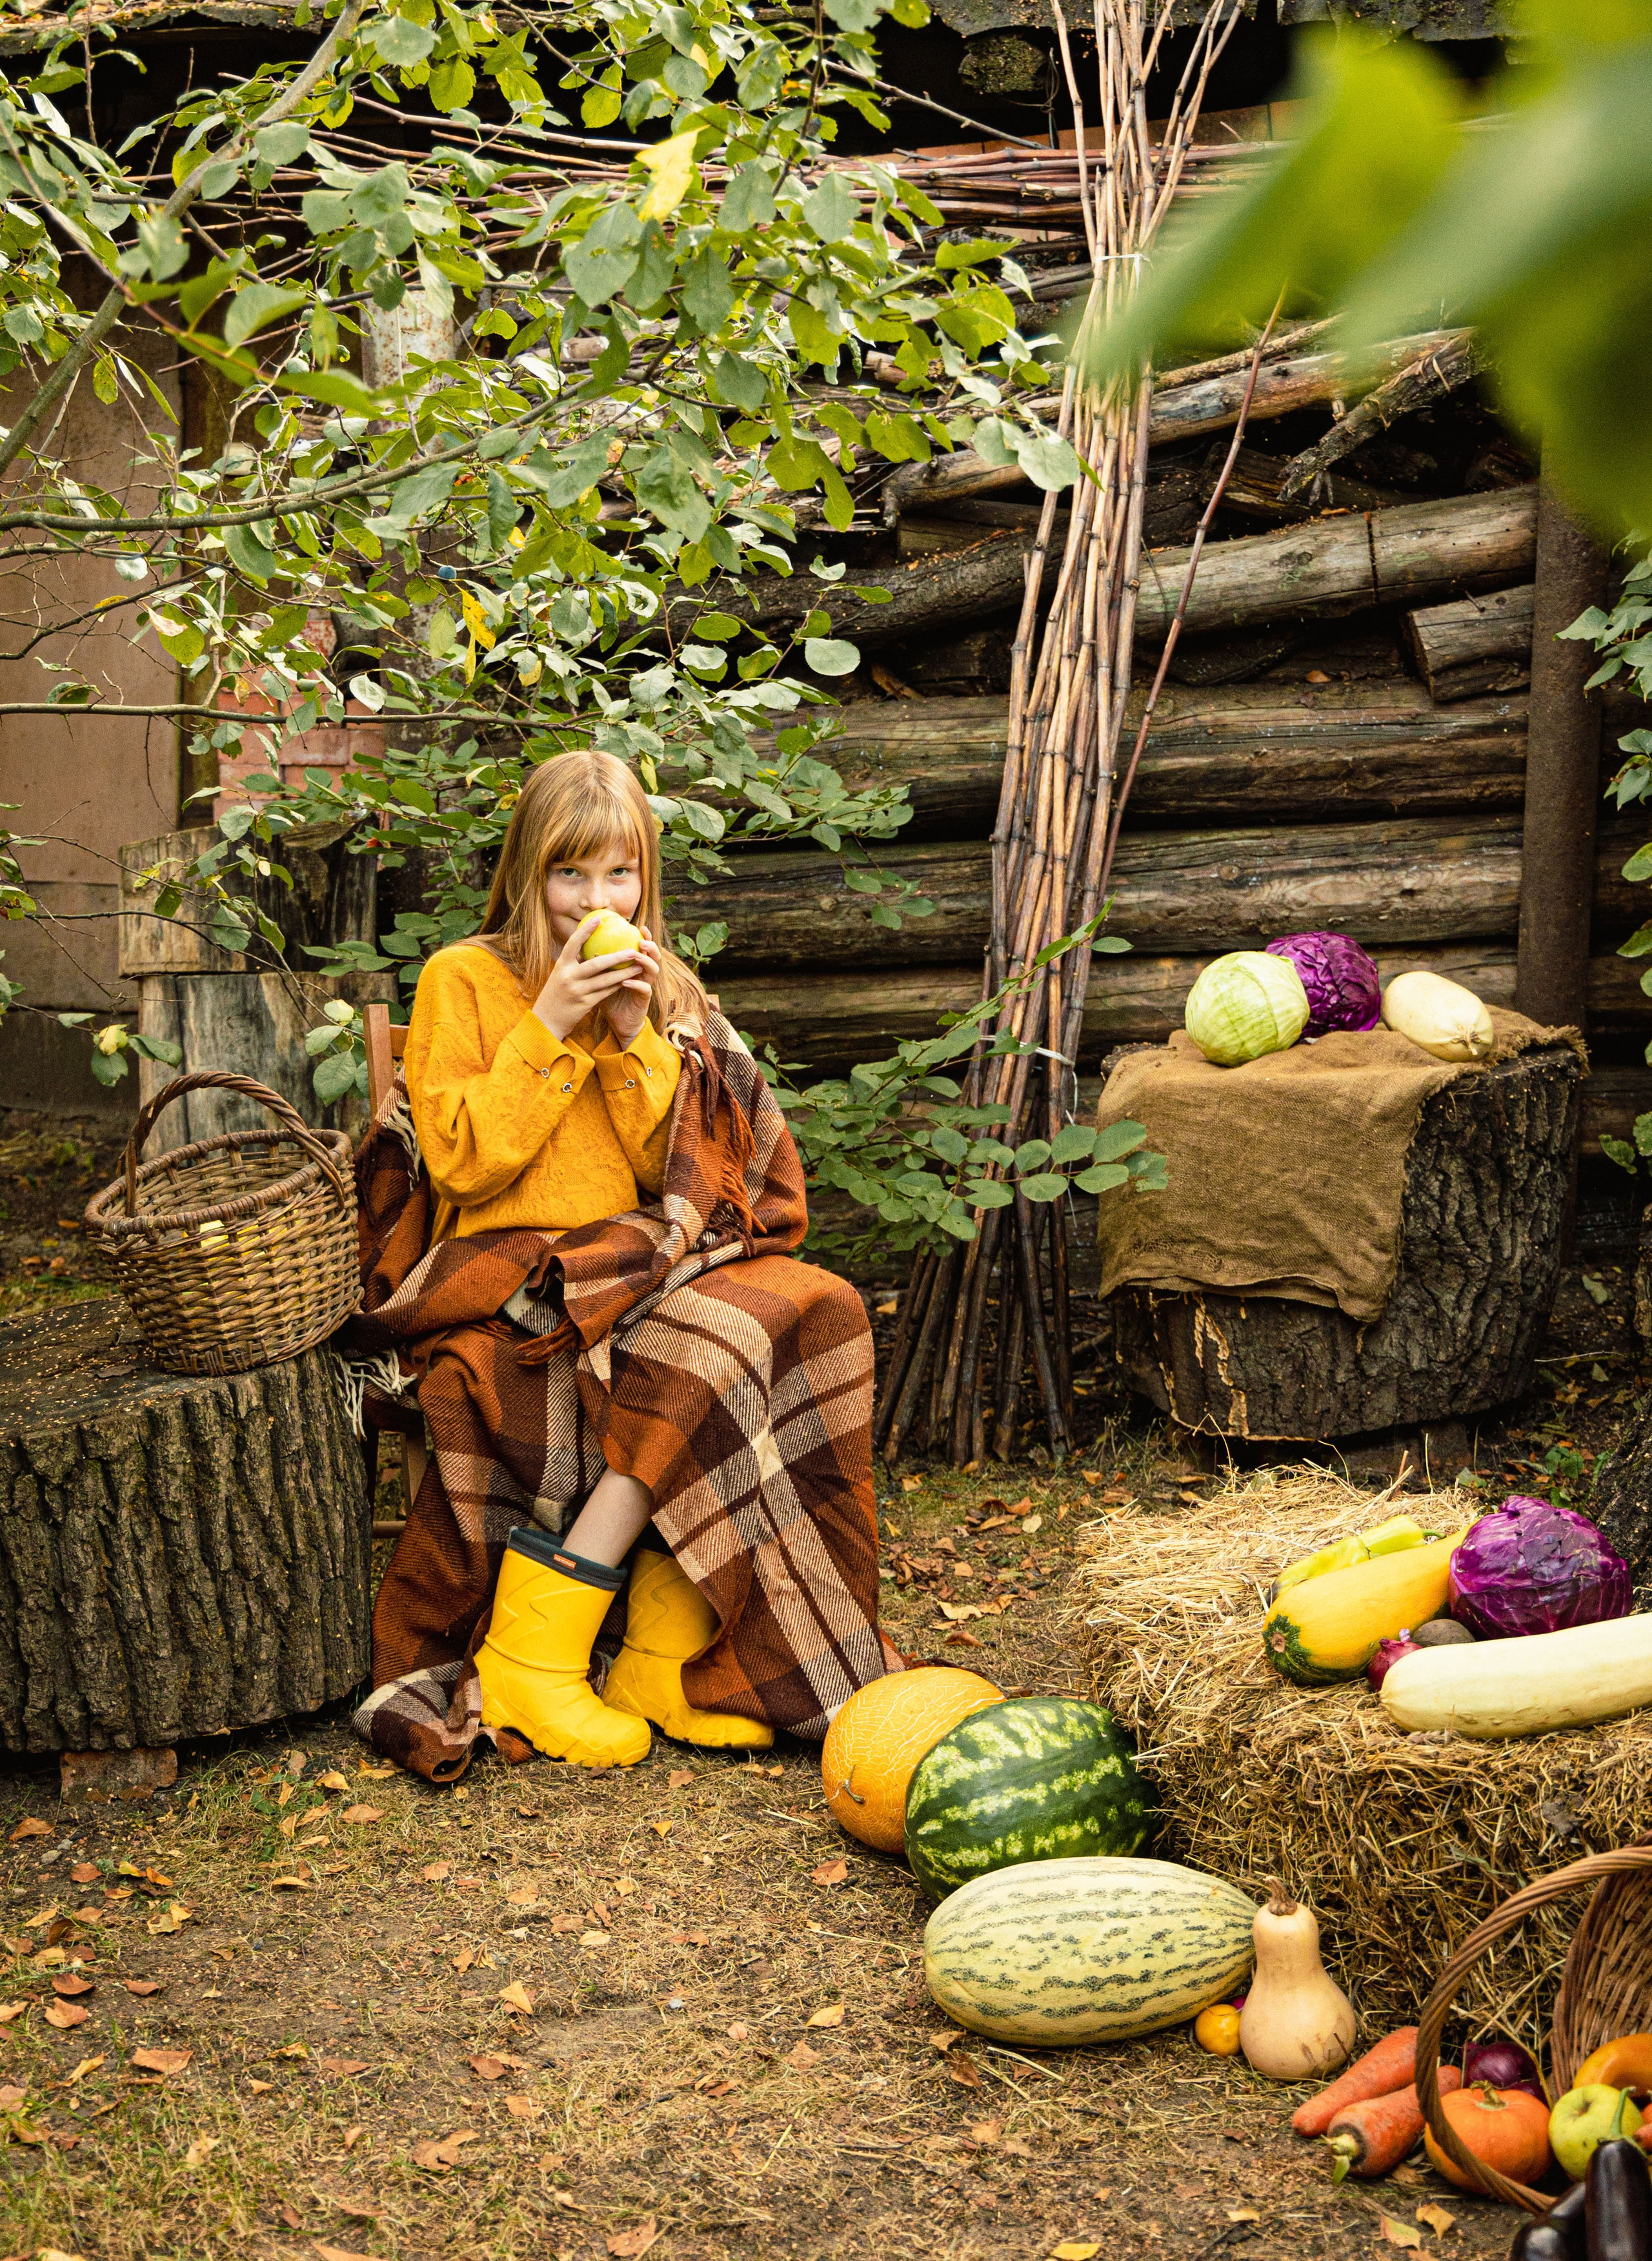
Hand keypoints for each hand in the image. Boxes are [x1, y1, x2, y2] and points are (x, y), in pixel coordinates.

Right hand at [532, 914, 648, 1041]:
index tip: (599, 919)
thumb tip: (590, 943)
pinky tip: (629, 980)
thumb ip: (574, 961)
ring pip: (606, 980)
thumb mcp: (561, 974)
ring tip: (639, 966)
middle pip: (596, 964)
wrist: (547, 1020)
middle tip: (632, 949)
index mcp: (561, 966)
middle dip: (617, 956)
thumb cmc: (557, 993)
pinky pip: (606, 992)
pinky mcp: (585, 1004)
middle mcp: (569, 977)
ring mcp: (577, 991)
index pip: (573, 944)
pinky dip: (618, 985)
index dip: (585, 930)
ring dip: (624, 973)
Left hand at [601, 925, 661, 1049]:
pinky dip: (636, 984)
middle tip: (641, 938)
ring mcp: (645, 986)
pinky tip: (625, 981)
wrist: (617, 1022)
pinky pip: (644, 989)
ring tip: (636, 955)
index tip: (636, 924)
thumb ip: (595, 964)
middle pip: (654, 955)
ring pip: (653, 970)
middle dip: (650, 945)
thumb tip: (577, 947)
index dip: (644, 936)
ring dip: (646, 961)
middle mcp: (643, 974)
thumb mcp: (601, 978)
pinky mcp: (644, 1000)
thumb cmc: (608, 998)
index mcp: (635, 967)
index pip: (642, 948)